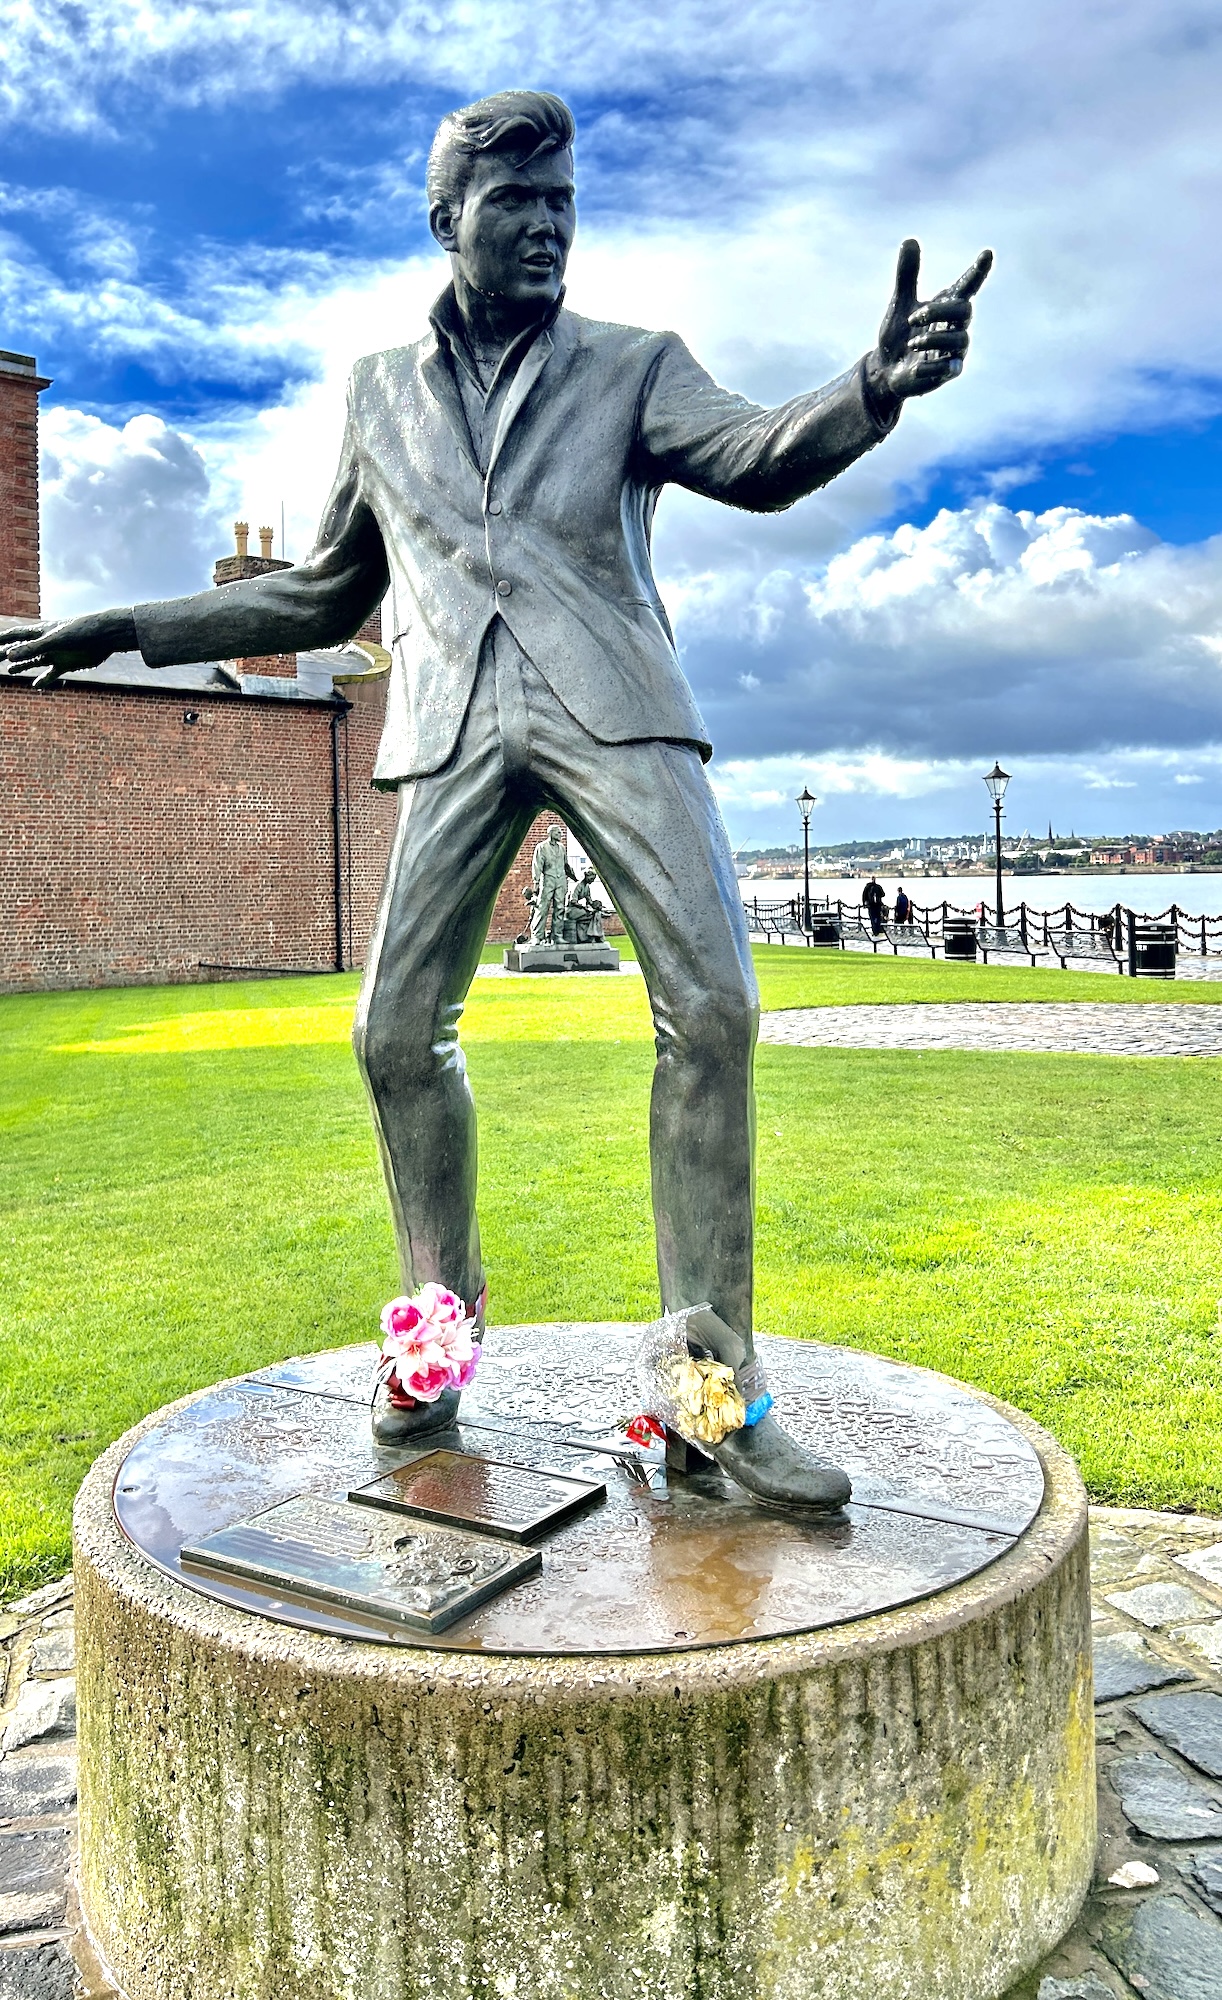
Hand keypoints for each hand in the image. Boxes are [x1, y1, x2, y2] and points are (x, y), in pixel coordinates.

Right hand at [0, 608, 137, 687]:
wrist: (106, 636)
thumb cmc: (81, 632)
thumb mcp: (54, 641)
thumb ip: (32, 648)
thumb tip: (9, 656)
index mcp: (40, 631)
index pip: (15, 635)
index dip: (2, 639)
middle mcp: (46, 642)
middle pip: (22, 649)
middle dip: (7, 654)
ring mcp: (56, 653)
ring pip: (34, 661)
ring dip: (22, 665)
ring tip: (10, 671)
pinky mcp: (67, 663)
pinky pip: (52, 673)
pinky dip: (44, 680)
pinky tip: (36, 685)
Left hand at [870, 239, 992, 407]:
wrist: (886, 370)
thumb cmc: (897, 335)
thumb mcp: (900, 303)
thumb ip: (907, 275)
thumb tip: (910, 240)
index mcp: (946, 306)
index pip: (967, 286)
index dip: (977, 271)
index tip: (987, 253)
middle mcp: (954, 327)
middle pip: (964, 312)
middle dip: (939, 312)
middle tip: (914, 317)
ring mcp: (953, 350)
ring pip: (960, 339)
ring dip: (933, 338)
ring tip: (911, 343)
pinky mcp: (947, 372)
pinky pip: (951, 368)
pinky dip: (934, 365)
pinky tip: (916, 367)